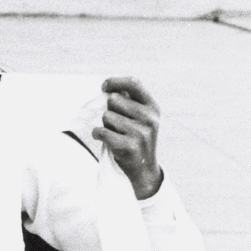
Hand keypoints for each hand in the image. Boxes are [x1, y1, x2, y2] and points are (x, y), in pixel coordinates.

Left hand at [91, 77, 163, 199]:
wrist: (143, 169)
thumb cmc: (135, 139)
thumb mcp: (140, 118)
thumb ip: (128, 102)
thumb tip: (108, 87)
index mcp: (152, 107)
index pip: (133, 83)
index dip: (115, 81)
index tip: (104, 86)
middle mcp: (150, 118)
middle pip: (114, 100)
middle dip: (109, 110)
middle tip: (115, 124)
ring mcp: (141, 132)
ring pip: (106, 116)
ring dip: (105, 125)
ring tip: (115, 134)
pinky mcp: (130, 146)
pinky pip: (102, 131)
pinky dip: (97, 134)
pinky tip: (101, 138)